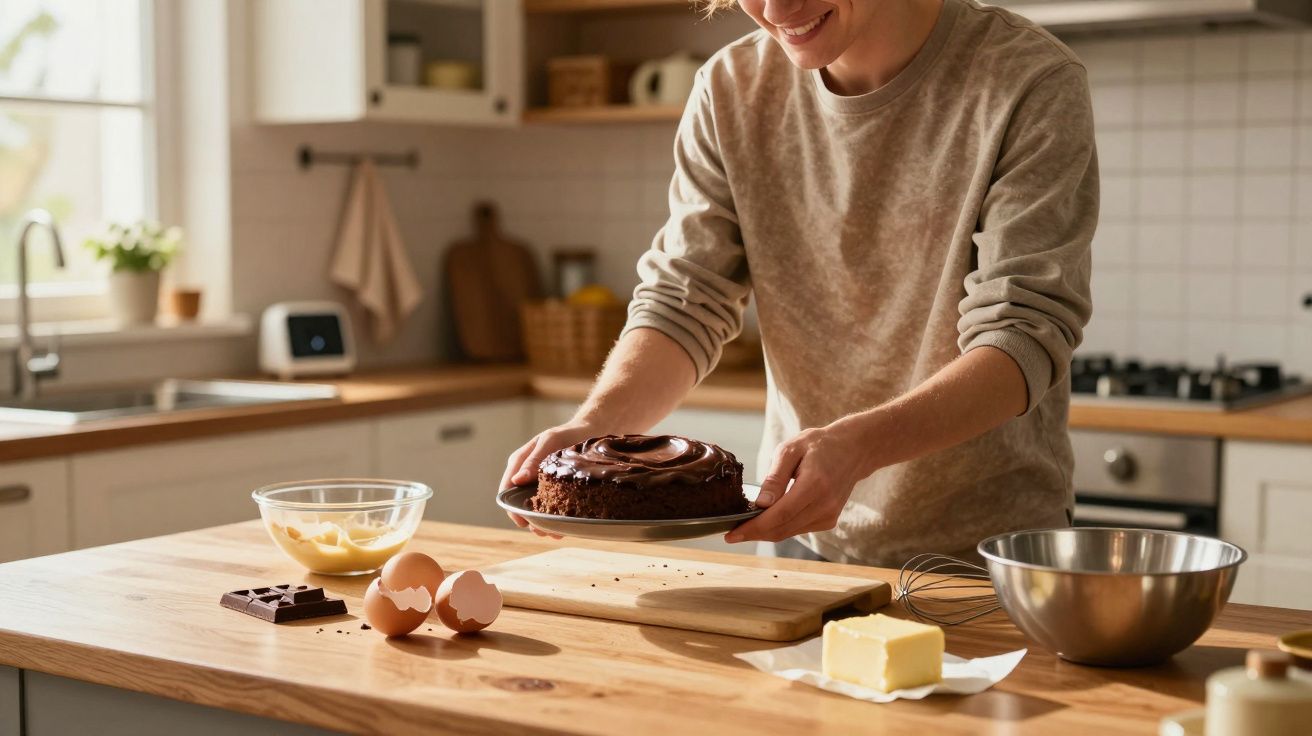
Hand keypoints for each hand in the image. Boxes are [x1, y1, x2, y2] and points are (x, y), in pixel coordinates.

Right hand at [499, 421, 603, 537]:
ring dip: (542, 524)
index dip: (512, 508)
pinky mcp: (552, 489)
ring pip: (534, 509)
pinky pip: (549, 508)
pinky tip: (563, 530)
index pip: (506, 489)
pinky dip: (554, 520)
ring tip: (555, 533)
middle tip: (543, 532)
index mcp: (519, 462)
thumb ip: (534, 460)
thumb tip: (516, 481)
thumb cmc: (568, 434)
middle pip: (519, 503)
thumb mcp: (551, 442)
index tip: (522, 522)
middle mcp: (526, 475)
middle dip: (529, 520)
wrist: (589, 432)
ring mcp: (538, 483)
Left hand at [725, 417, 878, 543]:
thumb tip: (760, 504)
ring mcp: (829, 515)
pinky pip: (797, 528)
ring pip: (788, 532)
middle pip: (782, 529)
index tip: (731, 535)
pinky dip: (780, 526)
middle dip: (754, 533)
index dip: (754, 528)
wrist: (852, 449)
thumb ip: (775, 477)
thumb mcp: (791, 449)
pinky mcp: (829, 520)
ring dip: (766, 531)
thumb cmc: (818, 445)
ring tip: (745, 524)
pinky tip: (768, 518)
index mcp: (815, 485)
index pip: (779, 515)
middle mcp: (825, 505)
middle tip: (731, 533)